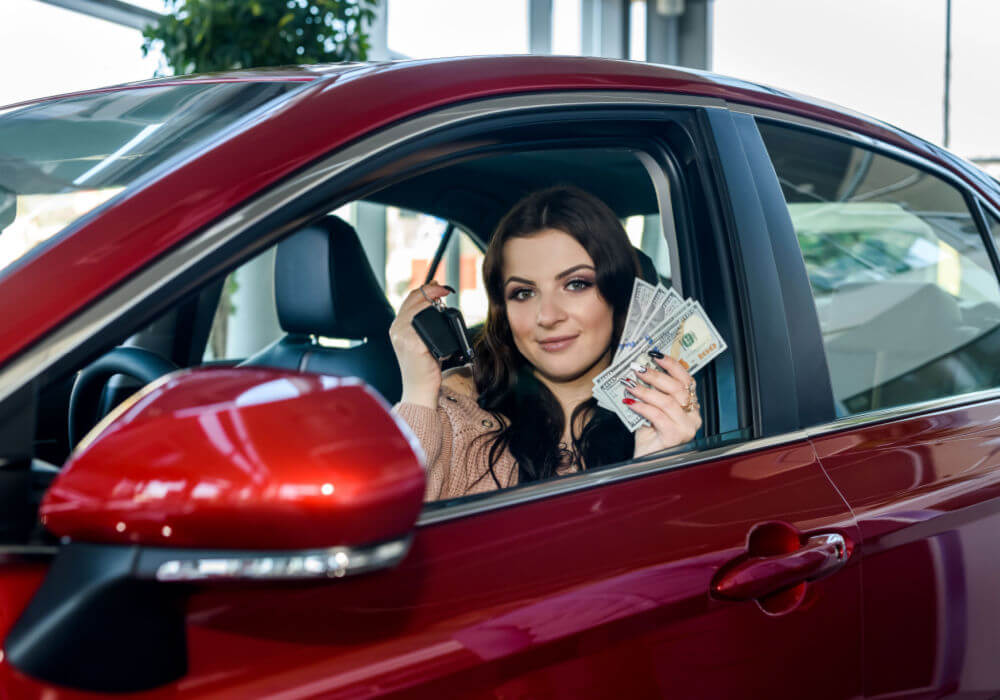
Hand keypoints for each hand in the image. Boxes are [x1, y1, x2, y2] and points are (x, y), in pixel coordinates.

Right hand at [389, 281, 453, 407]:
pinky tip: (444, 323)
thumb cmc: (424, 366)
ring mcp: (403, 337)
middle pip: (414, 300)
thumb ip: (423, 323)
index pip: (409, 299)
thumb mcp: (420, 341)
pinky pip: (426, 327)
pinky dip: (437, 321)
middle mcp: (396, 330)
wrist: (419, 389)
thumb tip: (437, 302)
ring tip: (444, 302)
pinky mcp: (414, 345)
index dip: (425, 289)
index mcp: (397, 327)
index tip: (440, 287)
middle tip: (446, 290)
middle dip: (432, 291)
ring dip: (433, 302)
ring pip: (419, 309)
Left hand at [626, 355, 701, 457]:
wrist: (646, 464)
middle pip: (677, 388)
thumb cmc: (650, 438)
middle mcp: (693, 417)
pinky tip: (630, 402)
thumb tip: (639, 372)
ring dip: (645, 391)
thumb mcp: (652, 411)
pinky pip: (657, 415)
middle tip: (638, 369)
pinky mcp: (674, 436)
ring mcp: (686, 428)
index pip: (687, 380)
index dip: (672, 365)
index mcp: (690, 407)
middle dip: (655, 375)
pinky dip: (642, 406)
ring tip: (630, 386)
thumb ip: (652, 394)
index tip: (656, 355)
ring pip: (667, 401)